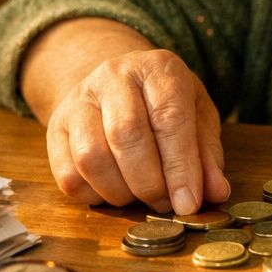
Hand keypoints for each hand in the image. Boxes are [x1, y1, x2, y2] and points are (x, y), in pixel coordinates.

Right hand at [44, 47, 230, 212]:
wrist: (115, 84)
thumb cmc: (164, 104)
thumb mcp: (196, 116)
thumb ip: (207, 153)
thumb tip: (216, 192)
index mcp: (158, 67)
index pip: (169, 117)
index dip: (180, 167)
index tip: (188, 203)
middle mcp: (114, 76)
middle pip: (126, 135)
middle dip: (149, 182)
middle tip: (165, 204)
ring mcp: (79, 99)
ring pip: (92, 157)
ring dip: (120, 192)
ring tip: (140, 197)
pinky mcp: (55, 127)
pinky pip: (67, 175)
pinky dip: (93, 195)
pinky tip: (113, 191)